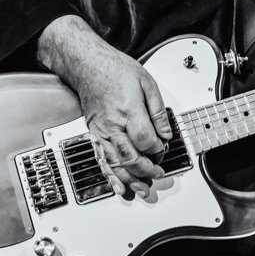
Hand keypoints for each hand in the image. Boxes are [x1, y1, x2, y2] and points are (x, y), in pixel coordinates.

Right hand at [38, 16, 172, 198]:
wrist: (88, 65)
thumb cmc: (116, 70)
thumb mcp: (147, 83)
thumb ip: (158, 111)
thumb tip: (166, 133)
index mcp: (128, 109)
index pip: (145, 139)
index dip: (157, 149)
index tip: (163, 149)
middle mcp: (112, 123)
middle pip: (130, 156)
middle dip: (146, 169)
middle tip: (158, 174)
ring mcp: (101, 130)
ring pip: (115, 163)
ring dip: (130, 180)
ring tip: (142, 190)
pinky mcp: (94, 133)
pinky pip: (102, 159)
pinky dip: (111, 176)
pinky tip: (119, 187)